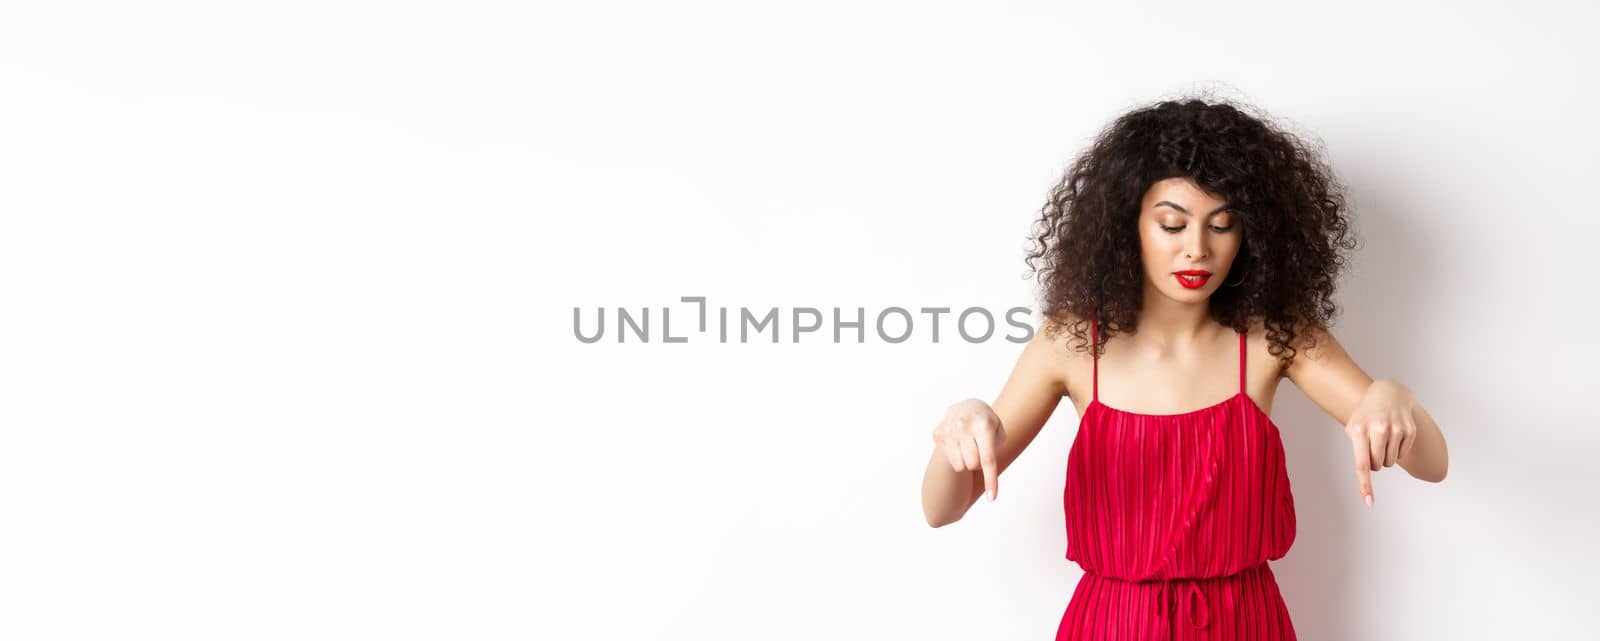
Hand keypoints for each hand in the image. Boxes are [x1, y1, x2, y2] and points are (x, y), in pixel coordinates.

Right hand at [932, 398, 1006, 501]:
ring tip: (968, 445)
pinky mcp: (938, 433)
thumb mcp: (999, 432)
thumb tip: (983, 469)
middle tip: (979, 448)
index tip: (992, 498)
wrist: (968, 406)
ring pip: (961, 466)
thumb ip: (995, 450)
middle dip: (979, 462)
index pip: (987, 459)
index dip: (990, 480)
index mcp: (983, 424)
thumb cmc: (987, 425)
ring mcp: (948, 429)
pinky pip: (952, 461)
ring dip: (967, 461)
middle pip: (973, 465)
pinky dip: (957, 457)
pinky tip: (958, 442)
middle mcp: (964, 425)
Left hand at [1344, 380, 1417, 506]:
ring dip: (1385, 458)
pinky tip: (1393, 435)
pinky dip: (1397, 451)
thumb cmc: (1366, 415)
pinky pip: (1402, 455)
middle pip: (1377, 466)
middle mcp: (1378, 429)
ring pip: (1390, 462)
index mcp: (1359, 430)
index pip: (1362, 464)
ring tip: (1382, 439)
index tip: (1369, 502)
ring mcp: (1396, 429)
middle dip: (1374, 463)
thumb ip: (1356, 449)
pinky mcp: (1410, 431)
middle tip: (1372, 447)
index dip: (1365, 484)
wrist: (1388, 393)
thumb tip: (1367, 472)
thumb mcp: (1353, 427)